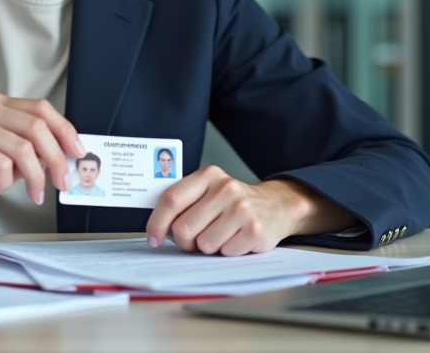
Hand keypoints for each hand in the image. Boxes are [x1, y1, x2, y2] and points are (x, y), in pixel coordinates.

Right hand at [0, 92, 84, 225]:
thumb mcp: (11, 160)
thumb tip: (66, 153)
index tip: (77, 150)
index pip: (40, 108)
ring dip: (36, 177)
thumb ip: (34, 150)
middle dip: (56, 158)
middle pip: (36, 126)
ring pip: (24, 148)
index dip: (64, 130)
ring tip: (35, 193)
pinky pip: (2, 165)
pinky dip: (5, 182)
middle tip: (63, 180)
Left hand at [145, 166, 355, 255]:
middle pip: (184, 228)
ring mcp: (242, 209)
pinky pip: (225, 253)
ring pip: (204, 245)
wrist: (276, 205)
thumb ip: (184, 201)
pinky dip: (227, 252)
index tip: (153, 238)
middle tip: (196, 238)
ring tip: (221, 234)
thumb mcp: (209, 190)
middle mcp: (225, 189)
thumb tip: (156, 229)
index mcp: (208, 175)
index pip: (171, 199)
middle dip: (185, 241)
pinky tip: (236, 239)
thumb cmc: (233, 202)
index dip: (156, 223)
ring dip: (208, 247)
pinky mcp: (255, 231)